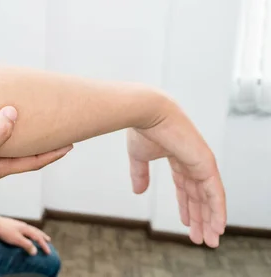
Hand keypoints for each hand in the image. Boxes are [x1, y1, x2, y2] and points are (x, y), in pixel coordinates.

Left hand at [0, 216, 51, 255]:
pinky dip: (29, 232)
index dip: (44, 246)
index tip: (49, 253)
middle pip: (36, 231)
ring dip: (36, 233)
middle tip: (48, 240)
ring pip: (30, 229)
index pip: (38, 238)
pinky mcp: (12, 225)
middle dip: (43, 236)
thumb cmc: (4, 231)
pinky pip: (25, 229)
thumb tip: (35, 252)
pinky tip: (24, 233)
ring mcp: (18, 224)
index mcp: (26, 229)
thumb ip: (26, 245)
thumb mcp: (16, 239)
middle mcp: (24, 225)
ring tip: (38, 236)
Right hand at [127, 102, 225, 247]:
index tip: (186, 224)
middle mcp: (192, 162)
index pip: (185, 188)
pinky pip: (215, 192)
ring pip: (208, 198)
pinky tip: (218, 226)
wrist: (147, 112)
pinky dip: (218, 210)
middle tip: (201, 239)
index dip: (186, 207)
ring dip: (210, 220)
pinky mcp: (206, 164)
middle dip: (200, 218)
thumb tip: (138, 192)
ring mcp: (201, 163)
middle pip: (199, 196)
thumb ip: (140, 174)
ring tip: (210, 239)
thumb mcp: (138, 157)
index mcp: (178, 158)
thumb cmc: (141, 129)